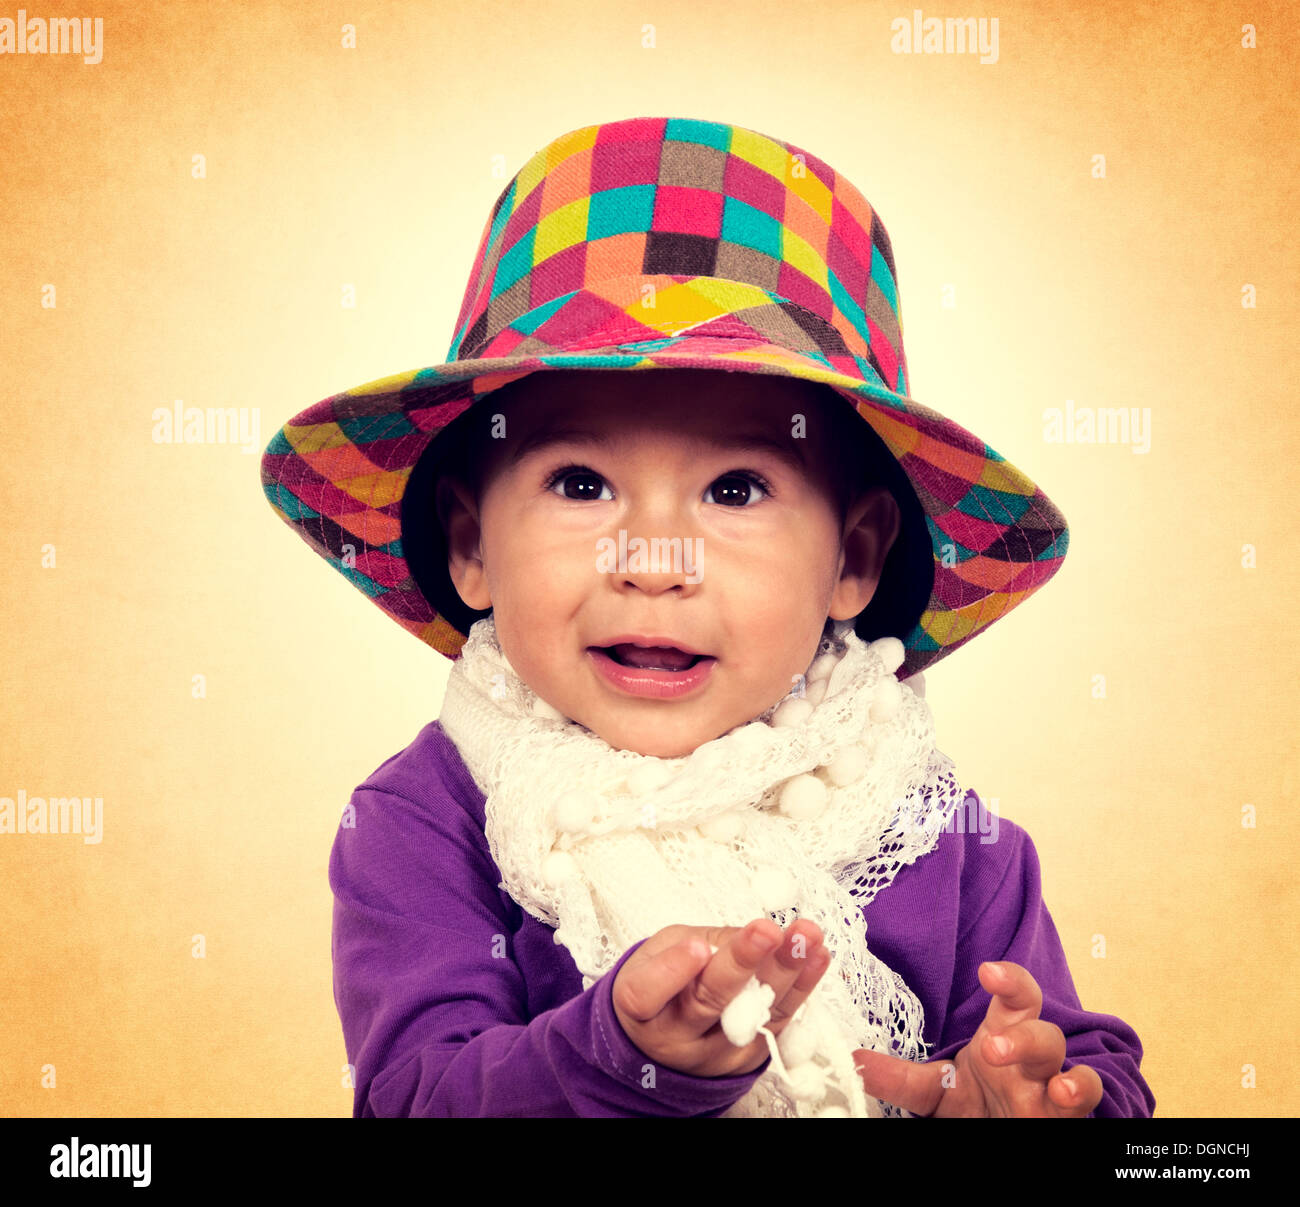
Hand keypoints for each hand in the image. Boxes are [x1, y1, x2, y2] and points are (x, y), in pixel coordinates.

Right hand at [611, 918, 830, 1077]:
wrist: (668, 1039)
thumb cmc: (663, 983)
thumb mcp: (662, 951)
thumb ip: (702, 942)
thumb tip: (751, 936)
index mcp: (640, 1009)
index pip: (647, 993)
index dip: (672, 970)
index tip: (698, 945)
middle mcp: (675, 1039)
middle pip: (708, 1002)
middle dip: (742, 962)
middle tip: (767, 932)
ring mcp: (715, 1055)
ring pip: (753, 1015)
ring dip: (786, 973)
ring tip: (806, 938)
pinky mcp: (749, 1061)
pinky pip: (779, 1024)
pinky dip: (802, 989)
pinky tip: (816, 957)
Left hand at [853, 961, 1104, 1115]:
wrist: (1001, 1136)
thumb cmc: (976, 1105)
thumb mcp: (934, 1092)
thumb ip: (899, 1078)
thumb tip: (853, 1061)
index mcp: (1002, 1036)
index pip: (1013, 996)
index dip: (1008, 979)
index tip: (987, 971)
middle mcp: (1031, 1058)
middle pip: (1042, 1029)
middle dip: (1023, 1036)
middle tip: (992, 1048)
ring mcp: (1050, 1087)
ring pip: (1064, 1062)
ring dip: (1059, 1069)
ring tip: (1052, 1086)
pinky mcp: (1063, 1117)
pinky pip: (1089, 1099)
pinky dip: (1084, 1091)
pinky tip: (1068, 1094)